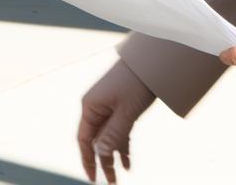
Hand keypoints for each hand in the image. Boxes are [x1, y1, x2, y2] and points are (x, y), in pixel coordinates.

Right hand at [77, 60, 155, 182]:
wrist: (151, 62)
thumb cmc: (136, 83)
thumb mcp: (125, 112)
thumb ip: (112, 134)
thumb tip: (99, 153)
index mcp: (91, 107)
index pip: (84, 140)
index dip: (87, 160)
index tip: (93, 178)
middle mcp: (96, 108)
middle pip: (96, 141)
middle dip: (102, 162)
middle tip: (110, 182)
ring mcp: (108, 108)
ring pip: (108, 138)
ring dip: (113, 156)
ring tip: (119, 176)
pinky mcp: (120, 108)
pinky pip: (118, 132)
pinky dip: (122, 146)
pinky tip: (127, 162)